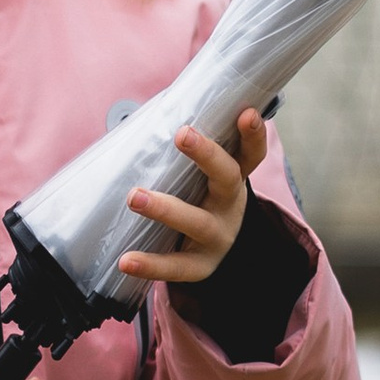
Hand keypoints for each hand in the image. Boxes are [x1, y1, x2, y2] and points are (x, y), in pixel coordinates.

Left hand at [117, 107, 269, 289]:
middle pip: (227, 178)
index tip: (246, 113)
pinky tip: (126, 260)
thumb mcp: (203, 178)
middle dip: (207, 155)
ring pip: (196, 221)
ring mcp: (217, 237)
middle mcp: (230, 205)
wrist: (214, 254)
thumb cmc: (198, 201)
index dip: (252, 134)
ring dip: (165, 208)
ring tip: (134, 197)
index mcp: (233, 178)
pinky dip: (150, 264)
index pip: (250, 153)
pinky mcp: (200, 266)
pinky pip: (176, 266)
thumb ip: (186, 153)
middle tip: (183, 134)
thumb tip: (140, 118)